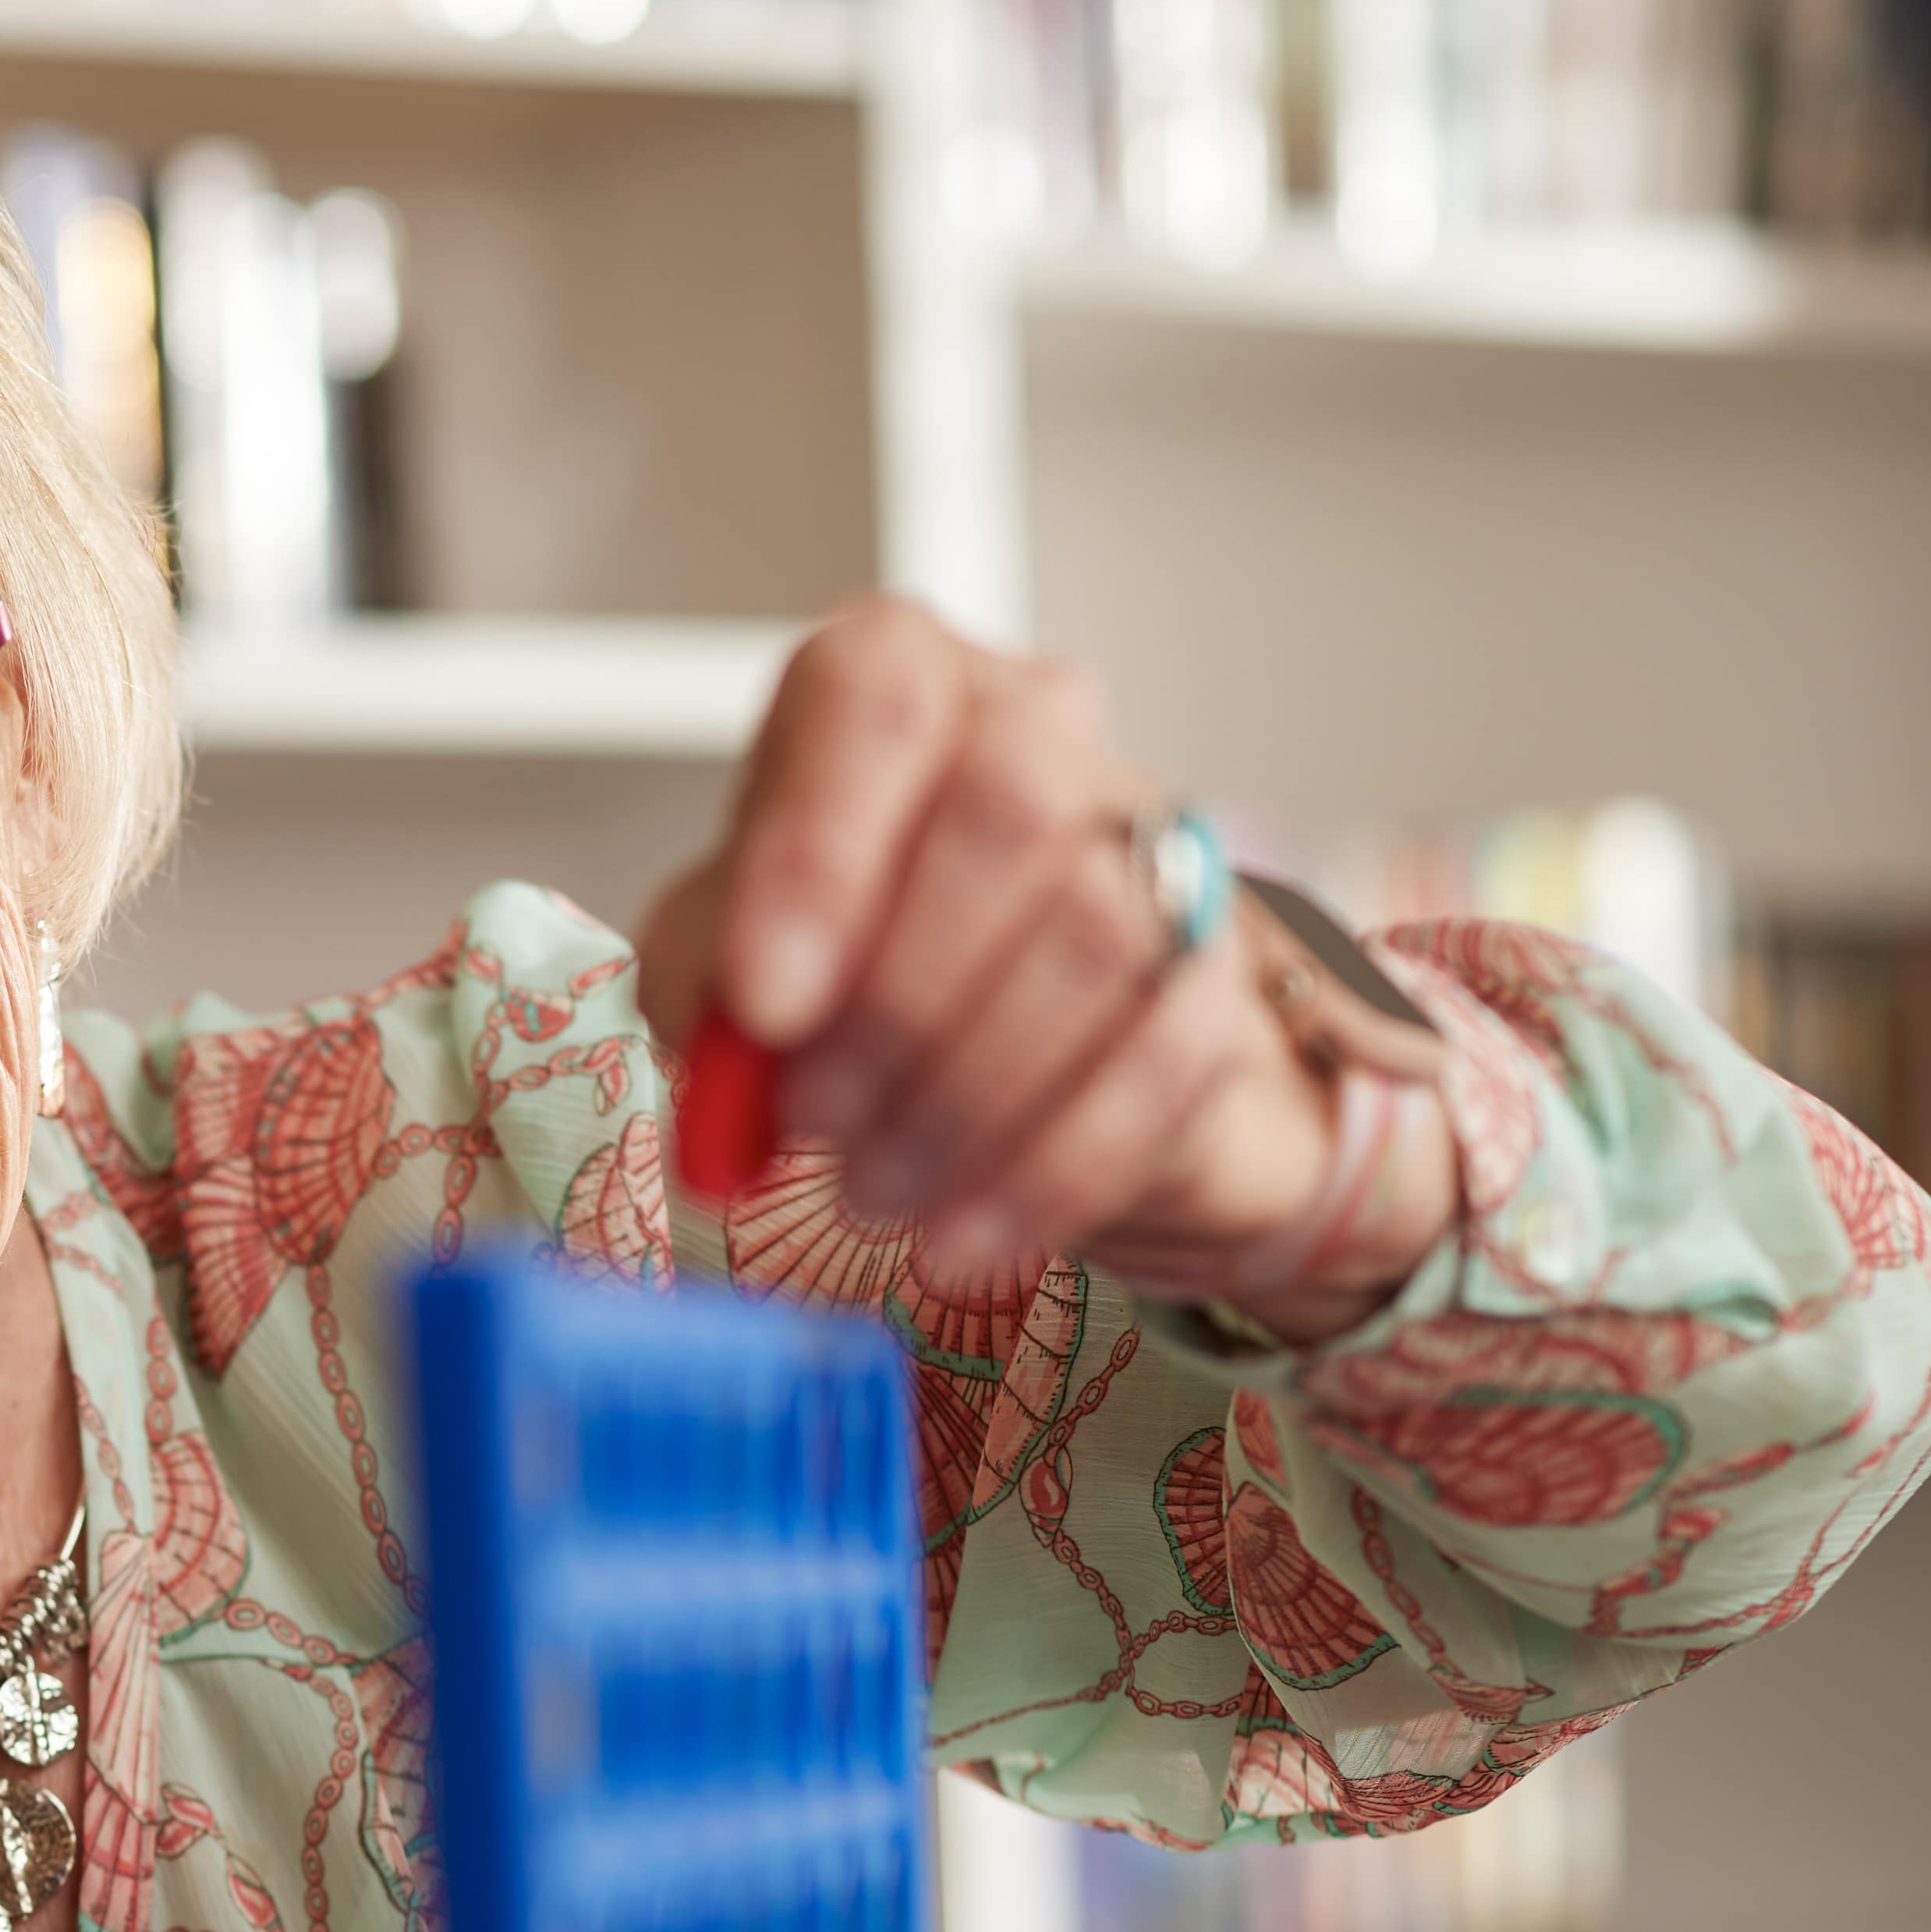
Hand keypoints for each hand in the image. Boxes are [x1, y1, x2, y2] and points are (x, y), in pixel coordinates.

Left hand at [632, 596, 1451, 1337]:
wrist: (1033, 1061)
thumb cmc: (861, 971)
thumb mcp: (737, 956)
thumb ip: (711, 978)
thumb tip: (734, 1046)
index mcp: (908, 691)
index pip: (879, 695)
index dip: (818, 849)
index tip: (766, 1000)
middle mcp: (1043, 732)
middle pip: (1010, 805)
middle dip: (897, 994)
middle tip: (813, 1119)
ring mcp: (1155, 847)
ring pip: (1094, 936)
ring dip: (961, 1096)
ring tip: (868, 1192)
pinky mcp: (1220, 980)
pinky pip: (1161, 1064)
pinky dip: (1044, 1171)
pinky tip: (960, 1240)